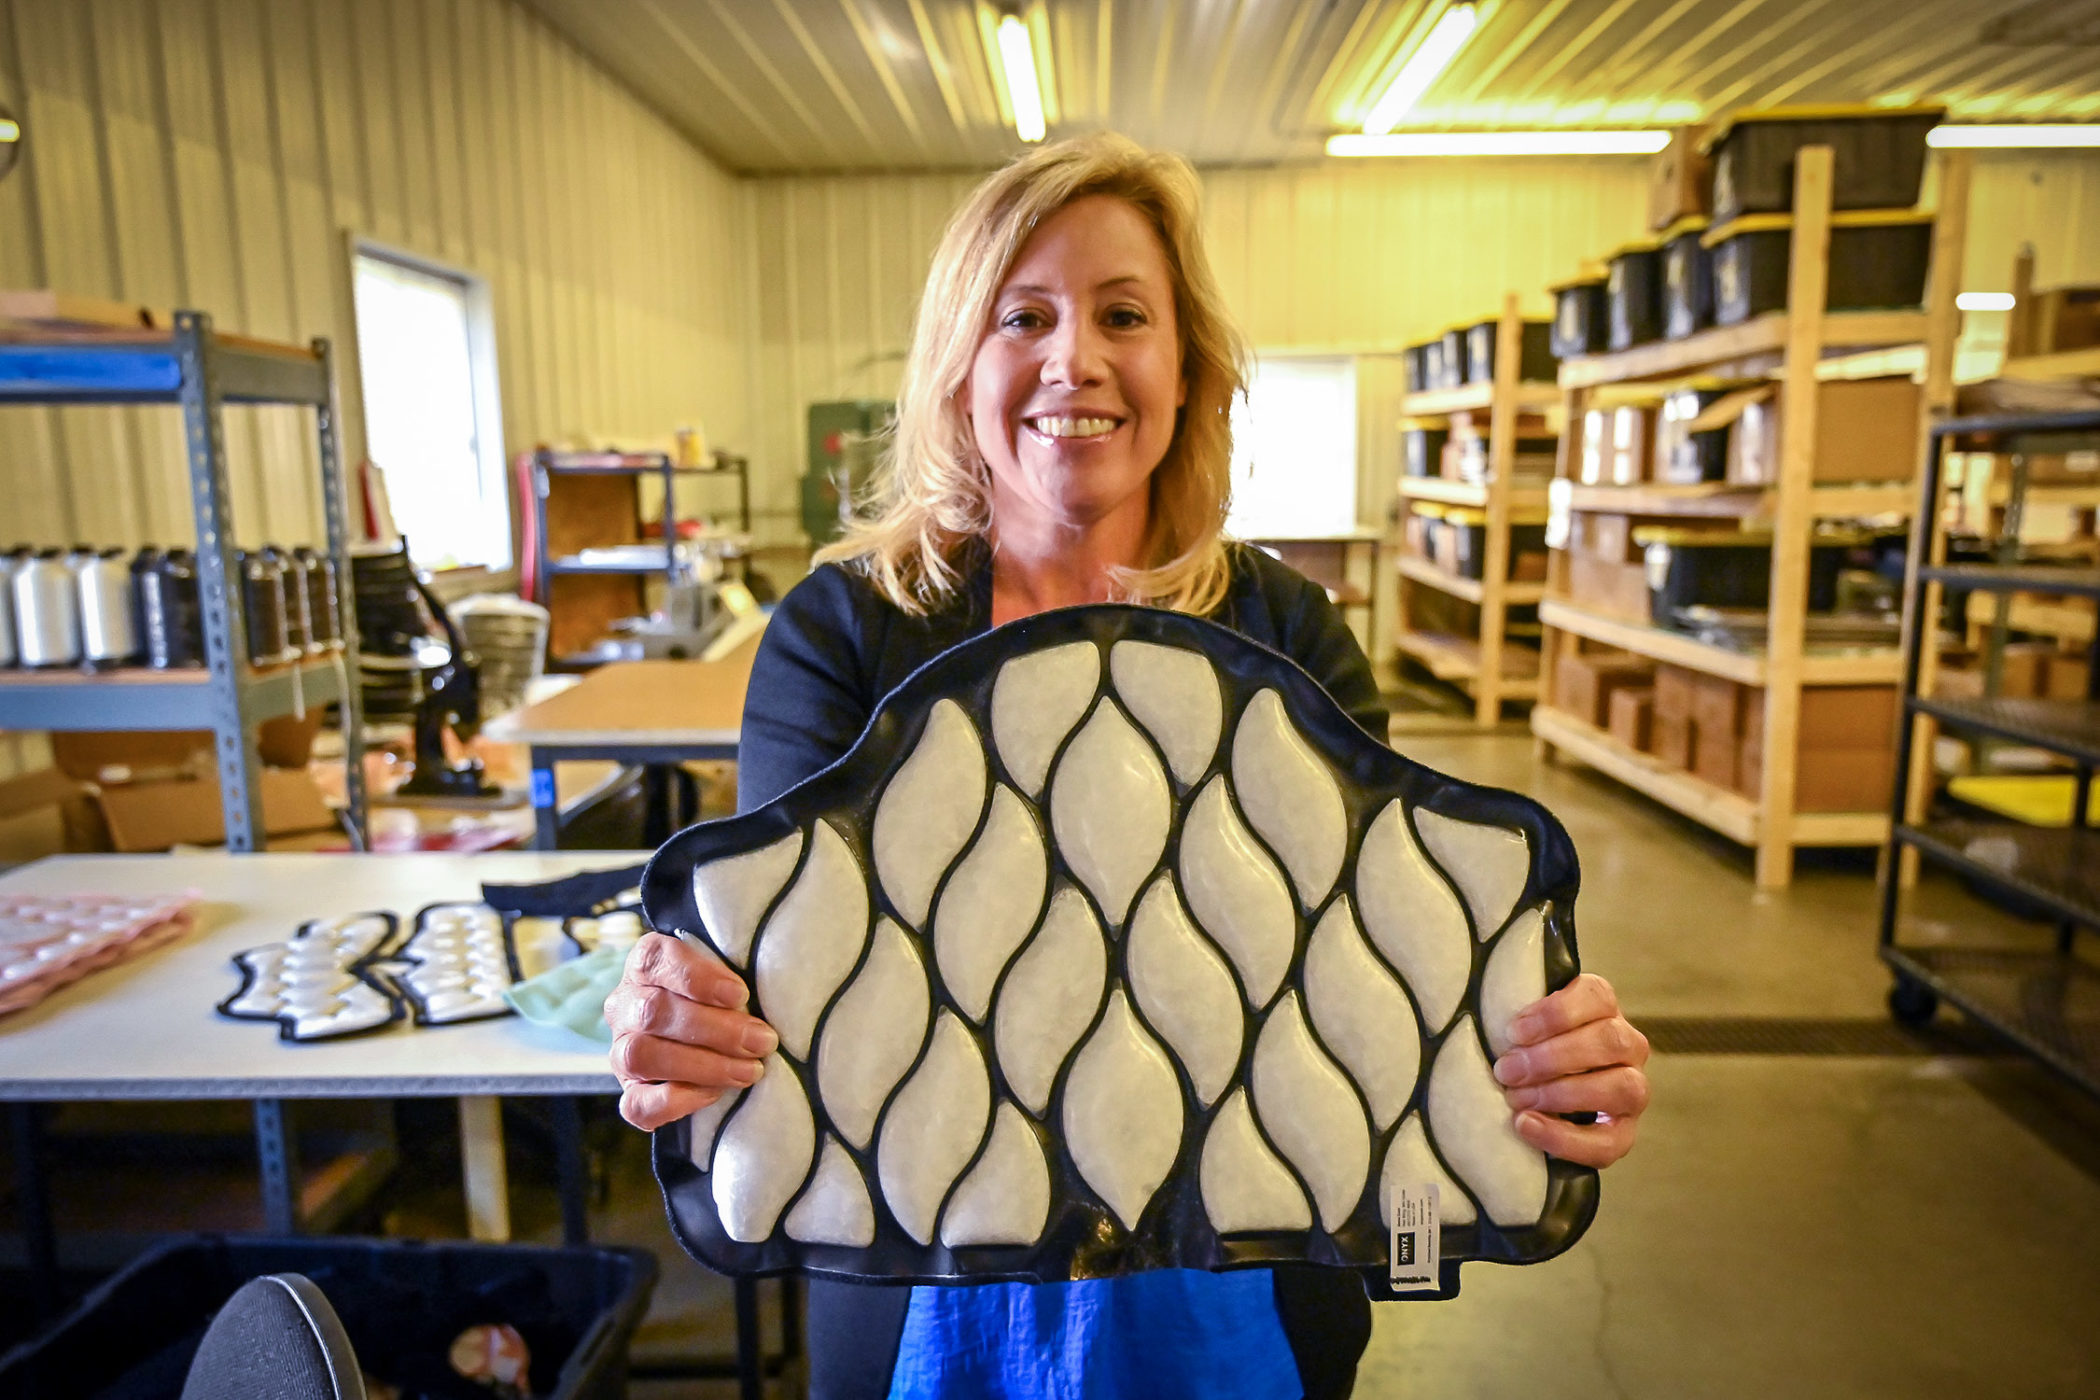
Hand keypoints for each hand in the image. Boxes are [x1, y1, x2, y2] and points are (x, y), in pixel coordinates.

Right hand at [604, 932, 778, 1130]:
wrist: (709, 1041)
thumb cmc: (726, 999)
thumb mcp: (729, 976)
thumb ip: (736, 977)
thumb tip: (773, 992)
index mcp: (646, 965)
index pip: (656, 960)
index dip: (697, 979)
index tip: (740, 994)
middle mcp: (625, 1005)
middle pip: (654, 1012)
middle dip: (716, 1029)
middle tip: (762, 1041)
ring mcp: (620, 1051)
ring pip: (641, 1057)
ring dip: (702, 1066)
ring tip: (749, 1071)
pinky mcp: (629, 1093)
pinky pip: (636, 1104)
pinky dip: (676, 1101)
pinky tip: (713, 1094)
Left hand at [1493, 973, 1648, 1167]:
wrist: (1539, 1105)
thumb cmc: (1526, 1055)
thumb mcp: (1524, 1031)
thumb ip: (1519, 1024)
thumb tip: (1495, 1025)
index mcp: (1603, 1011)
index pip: (1597, 996)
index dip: (1556, 1012)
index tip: (1513, 1031)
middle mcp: (1628, 1046)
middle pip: (1610, 1040)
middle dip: (1552, 1058)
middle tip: (1507, 1071)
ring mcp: (1633, 1091)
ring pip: (1622, 1088)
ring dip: (1562, 1094)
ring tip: (1516, 1099)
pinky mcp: (1623, 1133)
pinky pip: (1608, 1142)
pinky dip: (1563, 1137)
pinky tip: (1526, 1126)